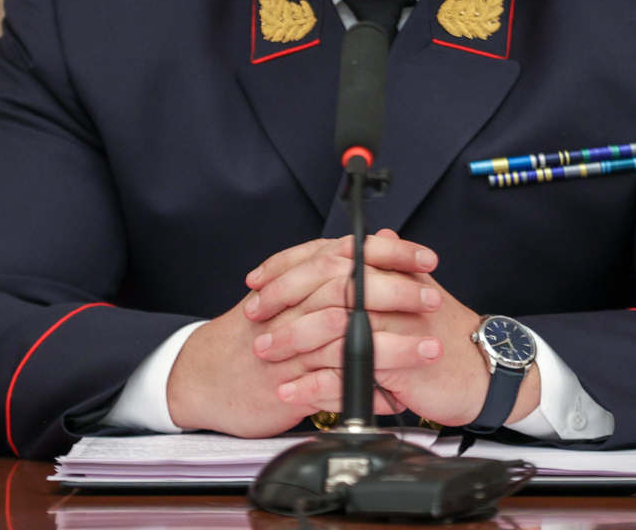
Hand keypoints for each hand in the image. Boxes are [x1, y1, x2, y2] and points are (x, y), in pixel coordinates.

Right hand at [165, 235, 442, 434]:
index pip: (349, 254)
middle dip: (397, 293)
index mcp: (298, 280)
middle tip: (433, 299)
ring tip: (429, 350)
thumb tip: (382, 241)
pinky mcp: (286, 382)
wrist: (202, 374)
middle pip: (350, 289)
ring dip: (393, 346)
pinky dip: (365, 390)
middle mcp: (293, 306)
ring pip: (347, 338)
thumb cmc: (253, 333)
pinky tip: (394, 395)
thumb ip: (336, 268)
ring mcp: (290, 345)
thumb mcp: (291, 292)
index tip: (427, 258)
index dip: (391, 254)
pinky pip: (332, 385)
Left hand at [249, 230, 542, 428]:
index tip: (257, 279)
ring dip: (292, 341)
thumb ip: (393, 266)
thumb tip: (381, 236)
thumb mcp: (418, 291)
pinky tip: (290, 392)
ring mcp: (392, 326)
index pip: (329, 257)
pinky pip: (346, 373)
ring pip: (330, 328)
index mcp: (389, 272)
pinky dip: (314, 385)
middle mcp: (388, 292)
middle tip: (252, 315)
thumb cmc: (446, 334)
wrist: (483, 371)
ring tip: (264, 354)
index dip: (289, 266)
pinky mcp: (396, 364)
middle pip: (324, 286)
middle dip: (282, 300)